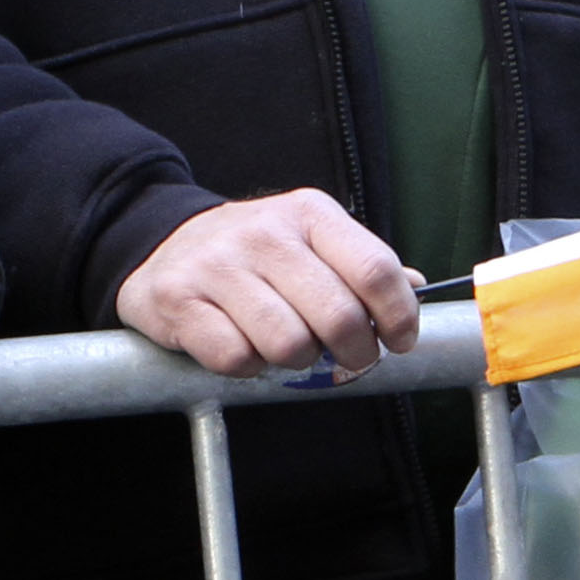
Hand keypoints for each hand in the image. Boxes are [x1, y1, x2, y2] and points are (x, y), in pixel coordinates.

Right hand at [113, 190, 420, 378]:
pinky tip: (242, 344)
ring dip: (295, 360)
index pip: (375, 270)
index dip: (399, 317)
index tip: (397, 340)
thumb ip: (361, 265)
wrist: (162, 245)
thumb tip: (418, 285)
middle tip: (345, 355)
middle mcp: (262, 233)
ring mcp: (217, 265)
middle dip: (353, 352)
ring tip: (285, 343)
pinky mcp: (178, 299)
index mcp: (307, 214)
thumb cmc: (254, 255)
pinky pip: (237, 357)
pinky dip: (247, 365)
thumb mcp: (311, 241)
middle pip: (339, 317)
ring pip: (289, 344)